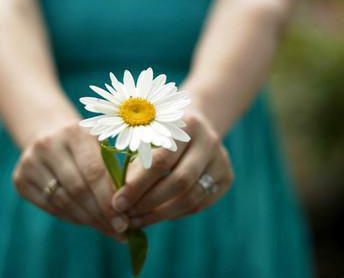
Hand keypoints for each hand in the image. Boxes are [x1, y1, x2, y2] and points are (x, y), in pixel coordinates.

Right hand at [12, 120, 128, 240]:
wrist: (49, 134)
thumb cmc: (86, 145)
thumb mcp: (101, 147)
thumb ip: (115, 173)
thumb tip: (130, 214)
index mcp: (74, 132)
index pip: (94, 172)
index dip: (109, 200)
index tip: (124, 222)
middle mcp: (48, 144)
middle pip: (78, 189)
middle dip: (100, 214)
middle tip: (118, 230)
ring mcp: (30, 162)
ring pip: (63, 202)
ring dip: (88, 220)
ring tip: (106, 229)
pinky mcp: (20, 179)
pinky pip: (50, 207)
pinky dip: (71, 217)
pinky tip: (87, 222)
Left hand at [111, 111, 233, 227]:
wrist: (193, 125)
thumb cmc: (158, 130)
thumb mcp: (145, 135)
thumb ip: (132, 163)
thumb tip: (118, 202)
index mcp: (186, 124)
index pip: (161, 161)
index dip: (137, 186)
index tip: (117, 203)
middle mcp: (209, 140)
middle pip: (180, 182)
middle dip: (149, 203)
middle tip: (127, 216)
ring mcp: (221, 160)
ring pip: (192, 198)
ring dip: (161, 214)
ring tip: (137, 220)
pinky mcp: (226, 177)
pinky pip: (199, 204)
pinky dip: (174, 214)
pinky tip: (155, 215)